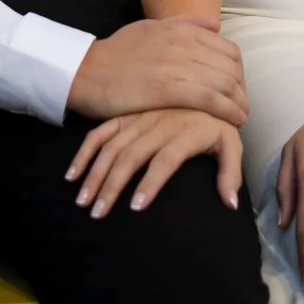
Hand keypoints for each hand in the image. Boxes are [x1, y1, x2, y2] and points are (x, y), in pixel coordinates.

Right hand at [64, 108, 243, 217]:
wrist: (202, 89)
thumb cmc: (215, 124)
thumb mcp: (231, 143)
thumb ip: (231, 173)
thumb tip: (229, 204)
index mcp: (185, 131)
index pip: (166, 159)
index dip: (151, 183)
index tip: (136, 208)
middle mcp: (158, 123)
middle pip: (132, 155)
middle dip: (112, 185)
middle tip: (98, 213)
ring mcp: (138, 118)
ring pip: (111, 145)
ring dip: (95, 173)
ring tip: (83, 201)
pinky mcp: (124, 116)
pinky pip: (100, 132)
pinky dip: (84, 152)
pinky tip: (72, 175)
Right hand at [67, 15, 247, 126]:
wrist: (86, 71)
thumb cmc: (116, 54)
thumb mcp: (150, 28)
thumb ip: (184, 24)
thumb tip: (215, 25)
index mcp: (182, 29)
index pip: (228, 50)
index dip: (238, 71)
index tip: (236, 88)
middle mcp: (184, 44)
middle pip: (231, 68)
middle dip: (242, 89)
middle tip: (241, 105)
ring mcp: (177, 65)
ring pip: (225, 83)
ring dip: (240, 102)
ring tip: (241, 116)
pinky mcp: (169, 89)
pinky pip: (212, 99)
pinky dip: (229, 111)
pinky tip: (234, 121)